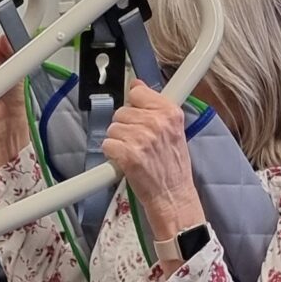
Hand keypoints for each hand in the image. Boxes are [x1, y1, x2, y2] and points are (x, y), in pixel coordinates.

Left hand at [102, 83, 204, 245]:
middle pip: (121, 111)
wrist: (173, 196)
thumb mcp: (173, 130)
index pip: (138, 92)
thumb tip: (136, 85)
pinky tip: (125, 161)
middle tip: (138, 142)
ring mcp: (142, 139)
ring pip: (112, 128)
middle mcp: (156, 123)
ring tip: (133, 153)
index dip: (134, 105)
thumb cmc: (172, 166)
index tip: (137, 113)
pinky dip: (112, 154)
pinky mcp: (128, 155)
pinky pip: (106, 144)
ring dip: (118, 141)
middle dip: (125, 126)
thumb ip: (155, 107)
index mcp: (170, 113)